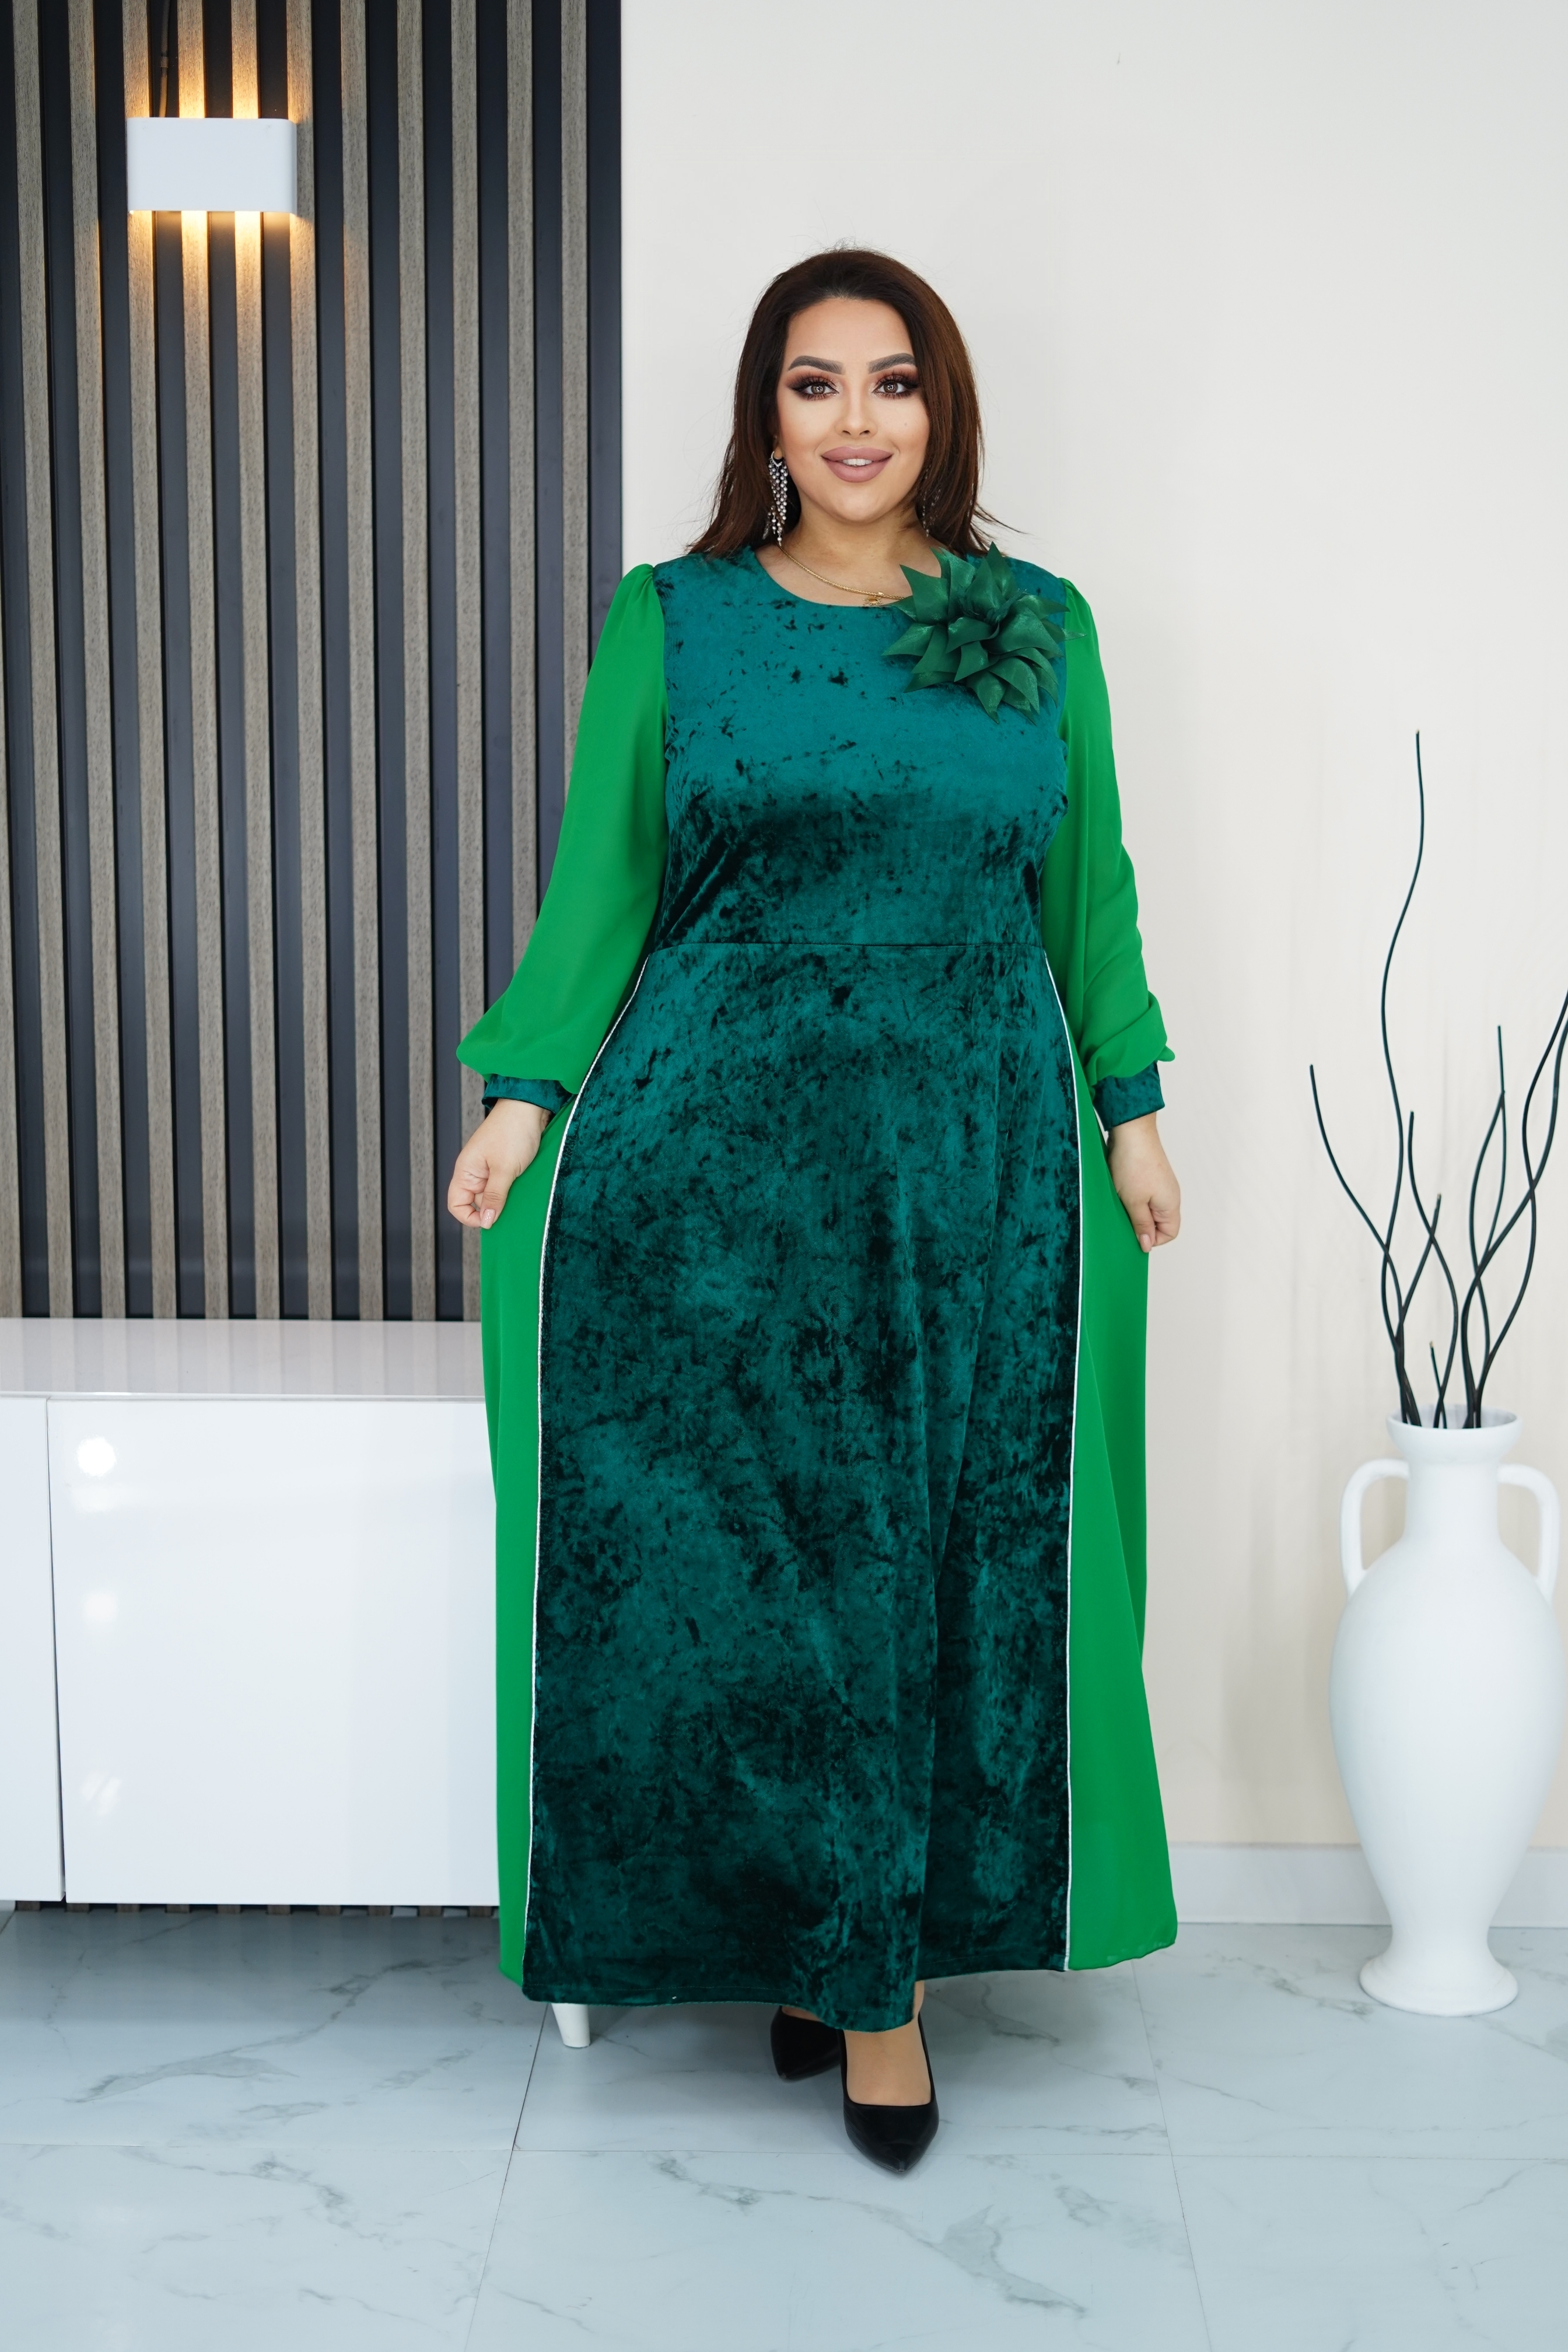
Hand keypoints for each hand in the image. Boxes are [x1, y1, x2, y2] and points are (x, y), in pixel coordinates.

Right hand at [446, 1100, 549, 1230]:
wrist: (529, 1107)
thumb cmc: (512, 1131)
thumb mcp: (505, 1169)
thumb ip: (495, 1196)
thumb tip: (487, 1221)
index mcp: (466, 1171)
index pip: (456, 1204)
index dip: (470, 1217)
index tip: (490, 1221)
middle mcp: (474, 1172)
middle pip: (477, 1202)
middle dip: (493, 1209)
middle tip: (511, 1207)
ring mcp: (489, 1169)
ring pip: (493, 1195)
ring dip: (506, 1199)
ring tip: (519, 1192)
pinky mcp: (504, 1166)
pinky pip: (504, 1186)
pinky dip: (513, 1190)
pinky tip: (523, 1187)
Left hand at [1106, 1113, 1180, 1251]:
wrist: (1132, 1130)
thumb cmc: (1133, 1164)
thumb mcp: (1133, 1202)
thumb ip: (1141, 1225)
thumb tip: (1147, 1245)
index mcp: (1171, 1205)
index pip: (1169, 1234)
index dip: (1151, 1239)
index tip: (1133, 1233)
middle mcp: (1170, 1196)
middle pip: (1159, 1222)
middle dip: (1141, 1224)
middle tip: (1123, 1217)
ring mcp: (1161, 1185)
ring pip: (1150, 1208)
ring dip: (1134, 1209)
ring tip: (1121, 1201)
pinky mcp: (1151, 1176)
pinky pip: (1145, 1196)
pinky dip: (1132, 1197)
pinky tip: (1121, 1191)